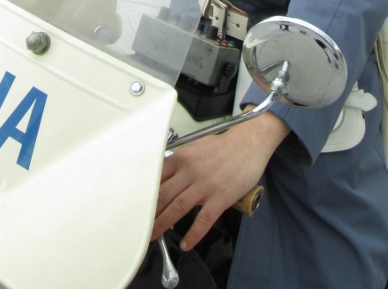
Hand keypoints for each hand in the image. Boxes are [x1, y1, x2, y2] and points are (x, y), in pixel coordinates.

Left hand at [153, 111, 288, 251]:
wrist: (250, 143)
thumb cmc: (224, 146)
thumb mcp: (197, 147)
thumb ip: (181, 161)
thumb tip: (165, 174)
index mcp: (183, 157)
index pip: (157, 178)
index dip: (145, 194)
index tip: (137, 206)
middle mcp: (191, 171)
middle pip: (163, 196)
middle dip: (149, 214)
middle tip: (140, 226)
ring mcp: (205, 185)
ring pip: (178, 208)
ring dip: (163, 225)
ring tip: (154, 237)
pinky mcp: (221, 197)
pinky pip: (203, 220)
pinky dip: (193, 234)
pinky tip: (186, 243)